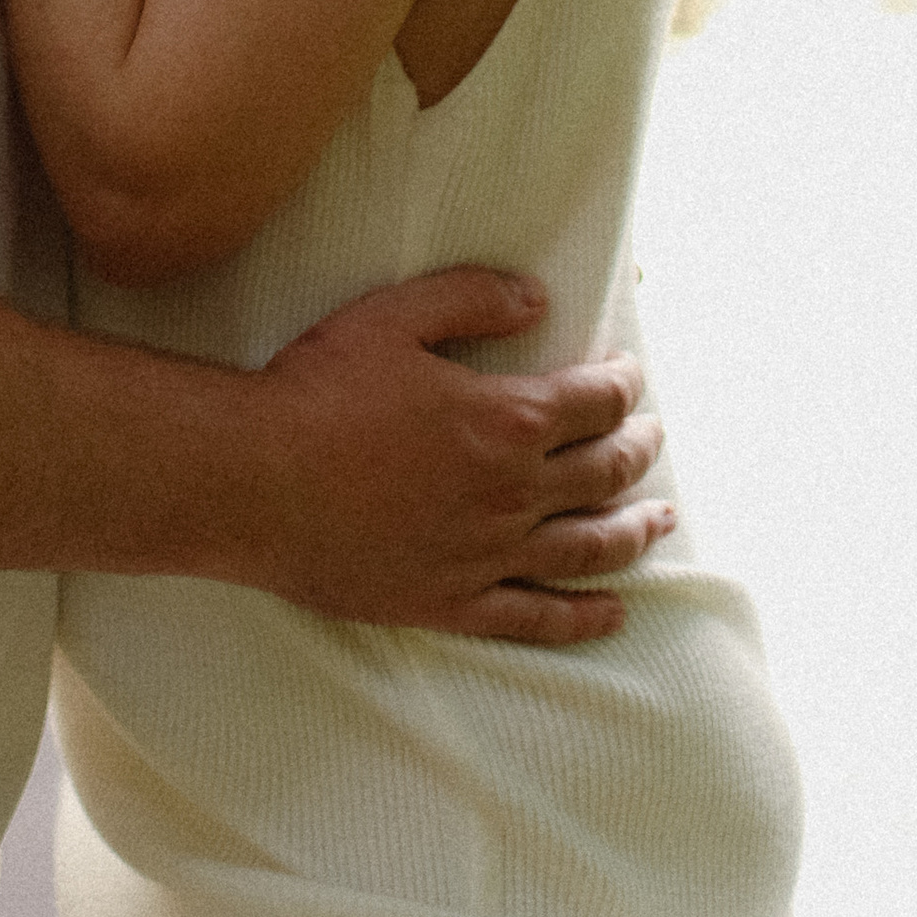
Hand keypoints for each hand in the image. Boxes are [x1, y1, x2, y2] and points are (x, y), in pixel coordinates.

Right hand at [245, 271, 671, 642]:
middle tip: (652, 437)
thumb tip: (538, 298)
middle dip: (638, 451)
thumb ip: (472, 298)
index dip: (622, 384)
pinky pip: (538, 619)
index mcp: (505, 419)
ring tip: (661, 521)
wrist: (255, 481)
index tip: (629, 375)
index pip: (594, 402)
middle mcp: (511, 493)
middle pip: (604, 474)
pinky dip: (584, 617)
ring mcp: (487, 555)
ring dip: (634, 533)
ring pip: (588, 549)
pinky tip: (612, 612)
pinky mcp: (453, 602)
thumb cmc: (318, 390)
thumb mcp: (394, 315)